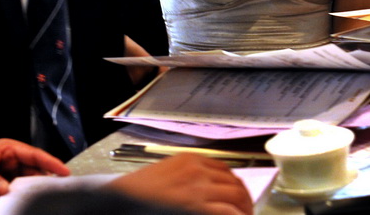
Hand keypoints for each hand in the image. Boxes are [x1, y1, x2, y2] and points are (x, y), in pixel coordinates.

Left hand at [0, 138, 69, 209]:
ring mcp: (4, 178)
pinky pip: (14, 197)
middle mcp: (10, 163)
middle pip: (34, 171)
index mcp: (8, 150)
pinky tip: (27, 208)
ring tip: (45, 202)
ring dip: (32, 193)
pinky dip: (20, 202)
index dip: (51, 163)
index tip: (64, 172)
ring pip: (25, 186)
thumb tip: (7, 190)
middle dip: (45, 181)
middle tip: (58, 192)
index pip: (34, 155)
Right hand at [107, 153, 252, 214]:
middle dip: (245, 201)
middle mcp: (198, 170)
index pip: (226, 171)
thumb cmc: (139, 193)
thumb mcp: (167, 175)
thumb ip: (189, 178)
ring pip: (236, 198)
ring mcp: (199, 189)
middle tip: (246, 214)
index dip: (236, 188)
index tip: (239, 199)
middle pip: (235, 184)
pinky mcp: (198, 207)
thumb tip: (209, 192)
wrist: (122, 200)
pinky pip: (228, 213)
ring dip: (244, 211)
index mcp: (191, 160)